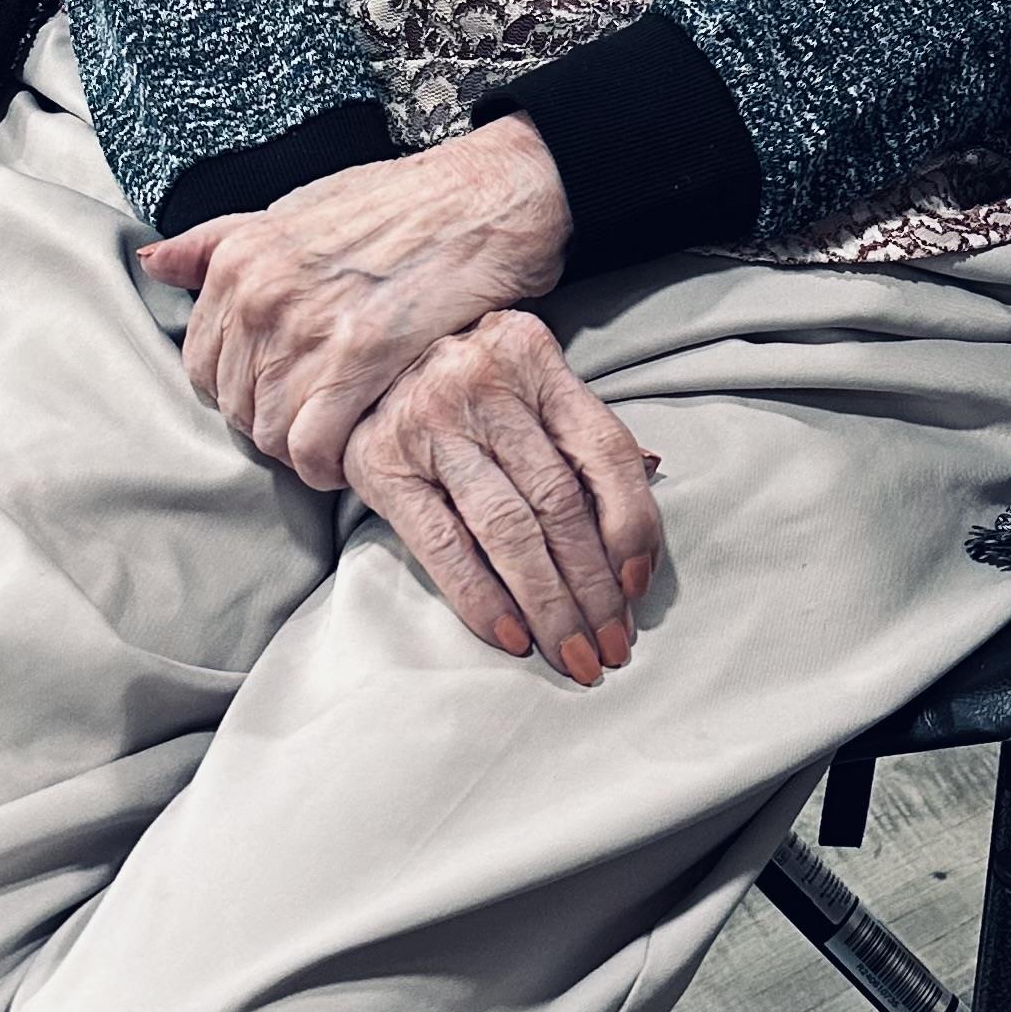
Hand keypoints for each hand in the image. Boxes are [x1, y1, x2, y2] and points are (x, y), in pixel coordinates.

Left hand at [138, 119, 571, 490]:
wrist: (486, 196)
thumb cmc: (400, 203)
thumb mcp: (295, 207)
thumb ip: (219, 241)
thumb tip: (154, 263)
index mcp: (239, 259)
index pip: (202, 365)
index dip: (242, 391)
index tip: (282, 394)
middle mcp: (260, 293)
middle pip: (235, 406)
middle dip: (273, 422)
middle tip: (318, 419)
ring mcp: (306, 326)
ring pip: (269, 433)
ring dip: (302, 448)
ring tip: (340, 434)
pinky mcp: (359, 357)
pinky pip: (311, 447)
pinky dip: (328, 464)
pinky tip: (353, 453)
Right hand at [341, 310, 664, 681]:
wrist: (357, 366)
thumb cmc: (460, 384)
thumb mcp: (523, 381)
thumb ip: (577, 426)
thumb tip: (653, 472)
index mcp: (533, 356)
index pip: (602, 449)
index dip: (632, 524)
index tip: (638, 587)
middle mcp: (483, 382)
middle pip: (557, 501)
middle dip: (593, 587)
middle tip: (612, 646)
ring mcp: (430, 422)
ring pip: (508, 530)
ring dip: (549, 605)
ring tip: (572, 655)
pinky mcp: (382, 464)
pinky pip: (444, 545)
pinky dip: (482, 598)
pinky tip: (513, 638)